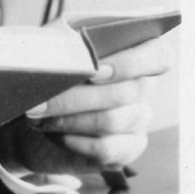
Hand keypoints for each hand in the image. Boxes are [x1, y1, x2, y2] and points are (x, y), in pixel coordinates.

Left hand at [0, 35, 172, 178]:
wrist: (36, 111)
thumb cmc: (49, 70)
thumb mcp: (52, 47)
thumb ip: (65, 44)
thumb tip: (68, 56)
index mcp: (134, 51)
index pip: (158, 56)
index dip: (131, 64)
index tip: (93, 70)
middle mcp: (143, 85)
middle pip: (127, 92)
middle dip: (77, 97)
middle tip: (40, 100)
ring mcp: (138, 118)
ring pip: (112, 121)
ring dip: (70, 119)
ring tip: (40, 116)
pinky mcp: (126, 148)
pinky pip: (106, 149)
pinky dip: (75, 141)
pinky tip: (58, 134)